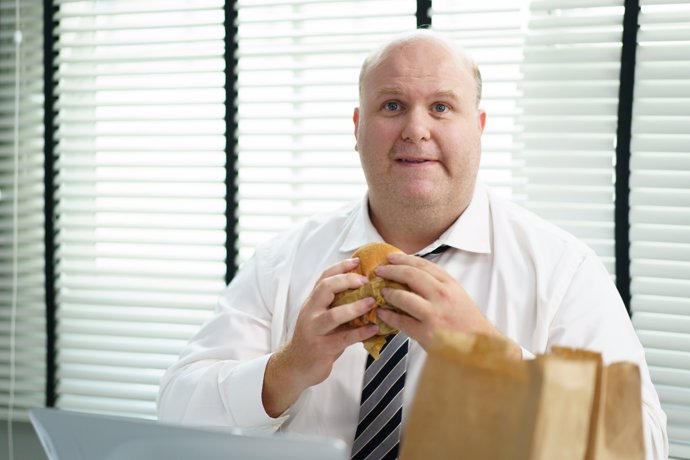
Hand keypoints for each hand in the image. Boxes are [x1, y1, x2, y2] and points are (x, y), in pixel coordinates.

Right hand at [262, 258, 377, 416]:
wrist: (296, 365)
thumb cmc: (315, 338)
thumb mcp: (321, 317)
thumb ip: (336, 304)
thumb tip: (365, 290)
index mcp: (312, 302)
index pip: (324, 278)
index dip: (340, 267)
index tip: (357, 262)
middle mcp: (310, 312)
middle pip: (325, 289)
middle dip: (346, 281)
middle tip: (365, 281)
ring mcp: (314, 331)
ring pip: (334, 314)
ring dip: (355, 307)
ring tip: (372, 302)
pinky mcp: (321, 348)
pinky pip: (344, 338)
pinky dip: (361, 332)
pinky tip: (374, 328)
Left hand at [375, 253, 520, 357]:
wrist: (481, 349)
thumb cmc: (469, 324)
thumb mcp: (458, 297)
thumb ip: (439, 286)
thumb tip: (414, 278)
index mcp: (450, 285)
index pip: (424, 265)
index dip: (405, 259)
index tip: (392, 257)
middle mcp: (442, 295)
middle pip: (411, 275)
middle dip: (391, 270)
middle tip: (379, 270)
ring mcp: (434, 313)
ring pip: (403, 296)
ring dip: (388, 293)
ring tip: (380, 291)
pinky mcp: (427, 332)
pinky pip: (401, 321)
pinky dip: (389, 316)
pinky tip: (382, 313)